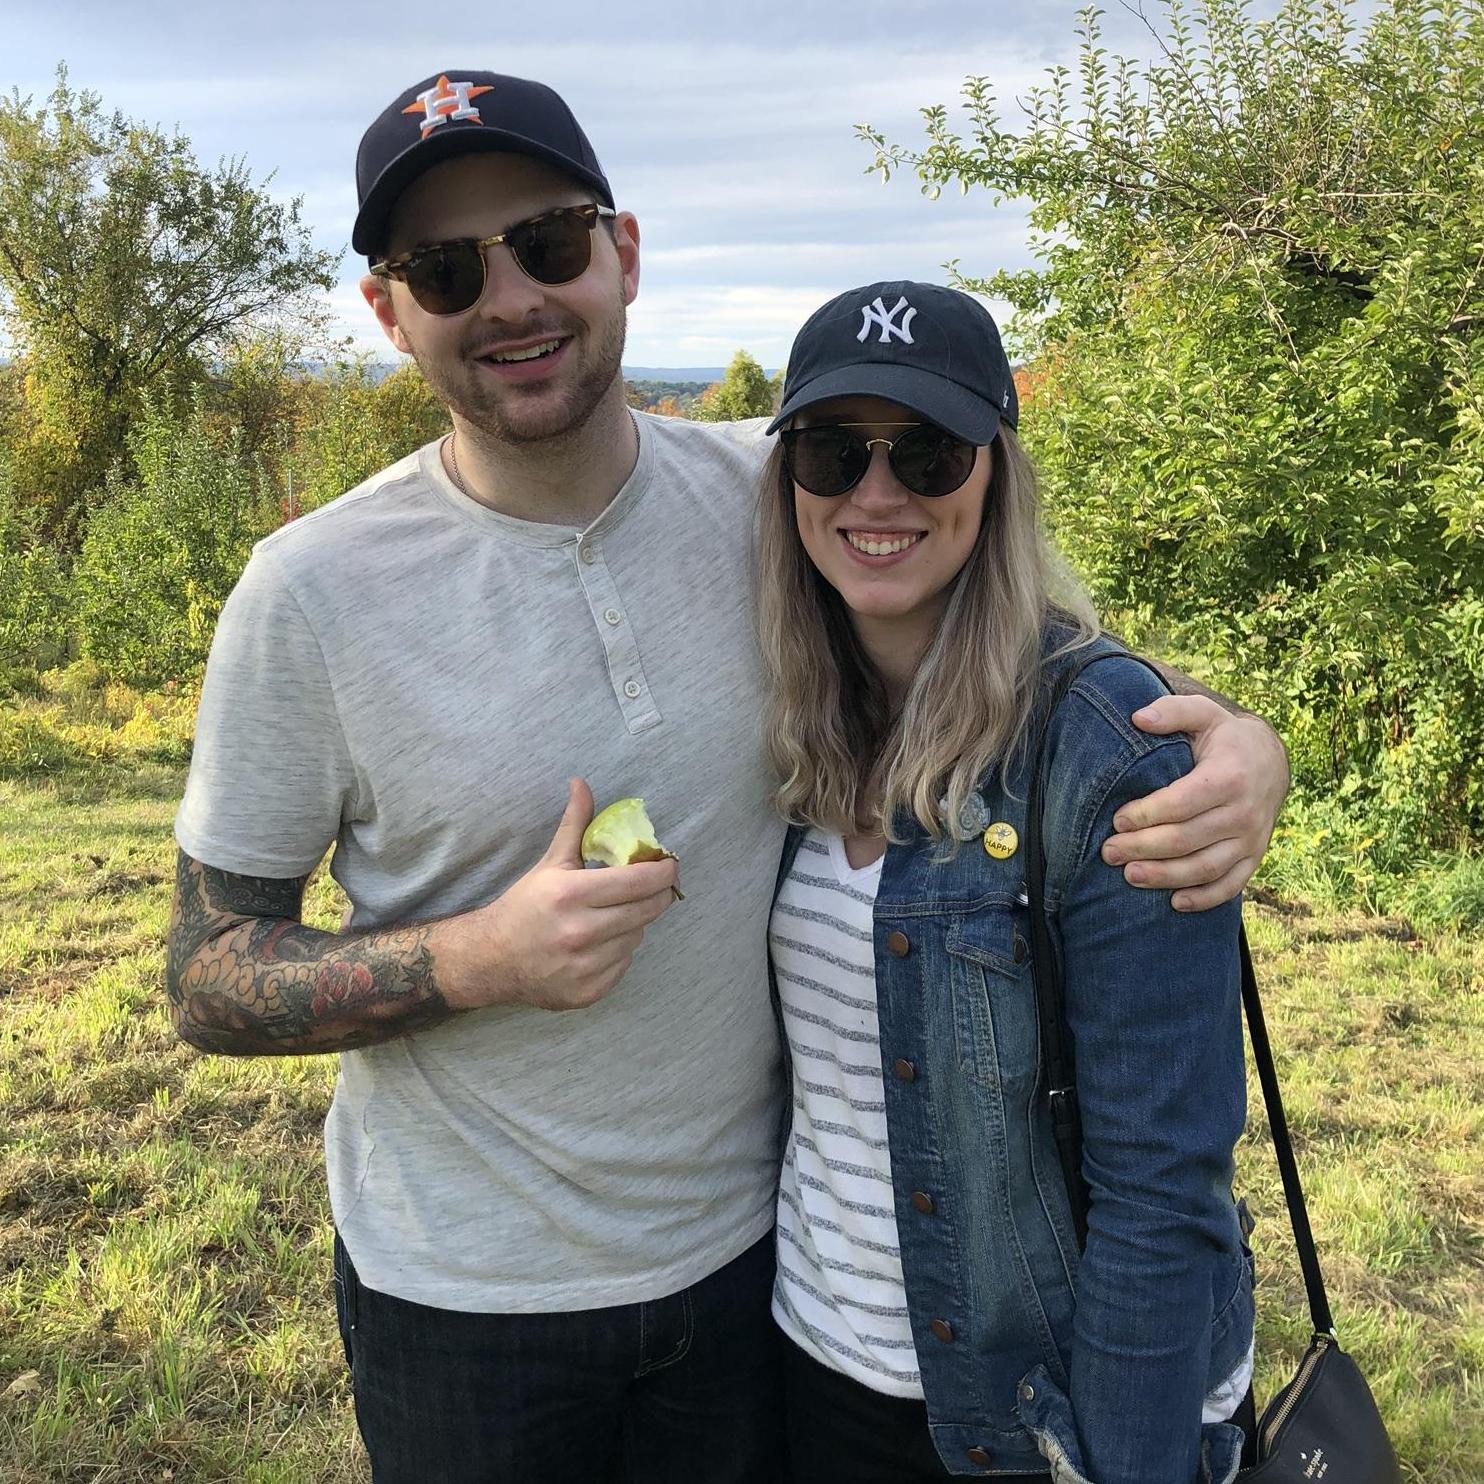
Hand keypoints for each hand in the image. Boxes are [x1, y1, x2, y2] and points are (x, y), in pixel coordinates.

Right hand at [435, 779, 679, 1010]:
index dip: (662, 871)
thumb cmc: (525, 905)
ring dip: (636, 922)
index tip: (669, 864)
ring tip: (620, 913)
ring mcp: (585, 966)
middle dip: (658, 895)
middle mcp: (580, 932)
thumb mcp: (551, 862)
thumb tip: (582, 783)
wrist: (492, 958)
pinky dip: (621, 950)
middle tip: (658, 885)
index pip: (639, 881)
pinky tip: (604, 941)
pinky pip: (625, 964)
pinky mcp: (589, 992)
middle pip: (646, 910)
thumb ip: (575, 824)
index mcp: (571, 894)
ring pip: (637, 937)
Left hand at [1100, 697, 1289, 911]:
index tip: (1116, 820)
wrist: (1271, 761)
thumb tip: (1137, 717)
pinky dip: (1205, 898)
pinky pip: (1231, 885)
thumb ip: (1172, 711)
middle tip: (1108, 852)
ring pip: (1205, 868)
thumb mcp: (1203, 714)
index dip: (1145, 815)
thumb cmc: (1225, 738)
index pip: (1180, 804)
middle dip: (1143, 848)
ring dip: (1165, 877)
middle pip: (1186, 839)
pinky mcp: (1254, 857)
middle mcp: (1243, 812)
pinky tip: (1174, 902)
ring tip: (1129, 876)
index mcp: (1229, 777)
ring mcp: (1252, 839)